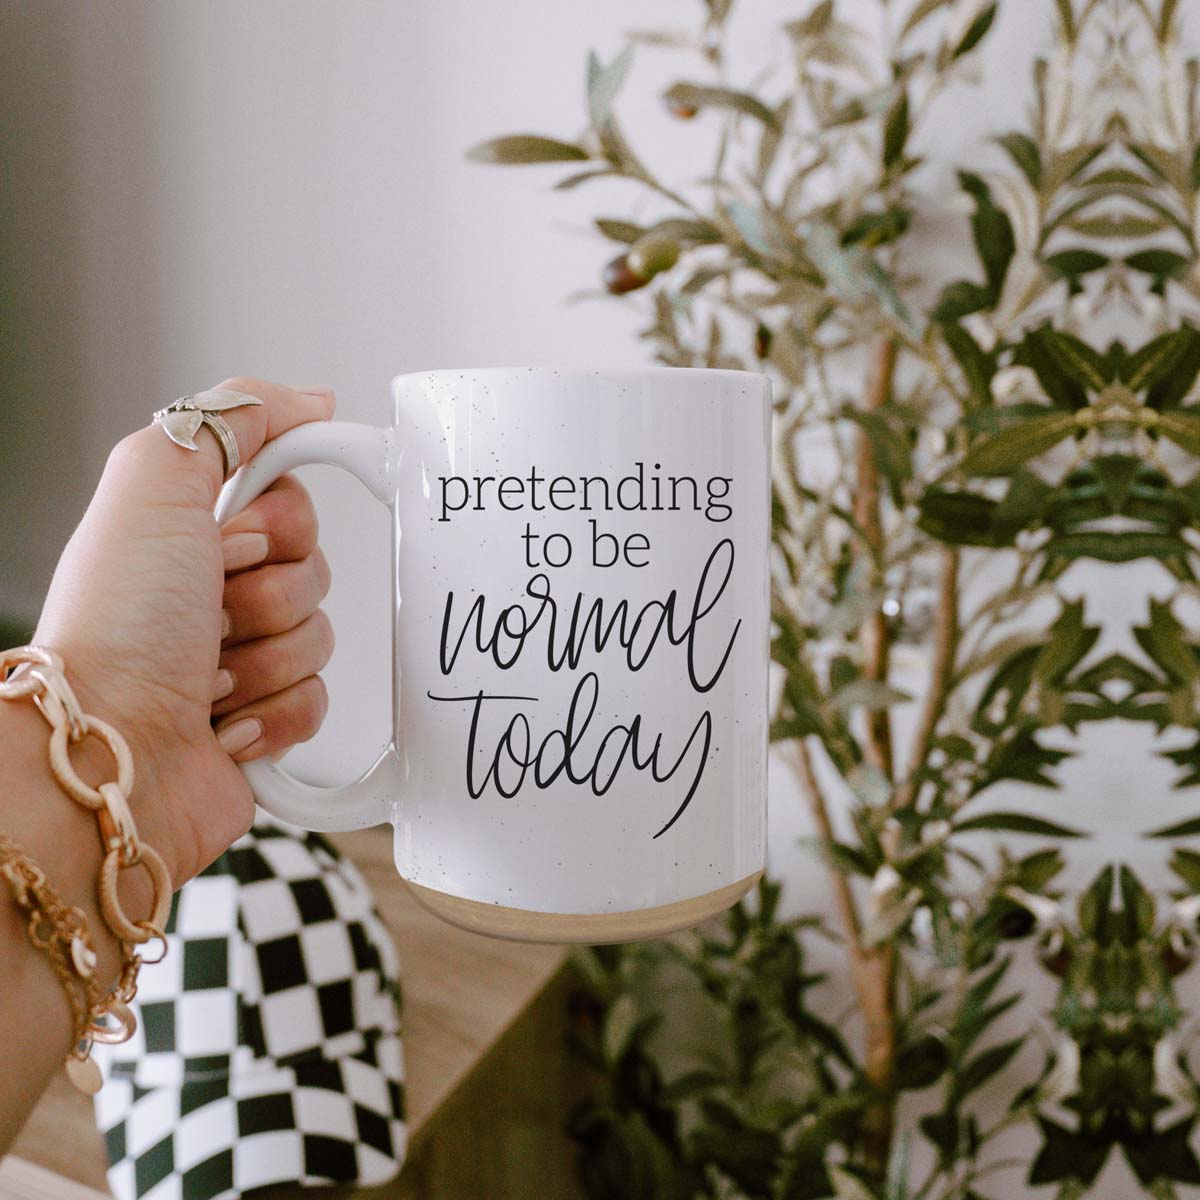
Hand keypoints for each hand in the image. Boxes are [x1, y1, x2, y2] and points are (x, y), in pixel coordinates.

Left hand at [32, 378, 336, 885]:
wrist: (108, 753)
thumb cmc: (118, 627)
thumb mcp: (154, 480)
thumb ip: (232, 419)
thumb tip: (309, 400)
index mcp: (191, 535)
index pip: (294, 505)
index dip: (280, 524)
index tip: (232, 539)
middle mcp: (215, 594)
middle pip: (315, 573)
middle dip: (266, 598)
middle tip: (206, 614)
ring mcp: (241, 661)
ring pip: (319, 640)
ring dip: (265, 661)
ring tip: (204, 676)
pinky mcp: (264, 722)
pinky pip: (320, 702)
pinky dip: (276, 715)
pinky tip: (224, 721)